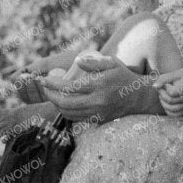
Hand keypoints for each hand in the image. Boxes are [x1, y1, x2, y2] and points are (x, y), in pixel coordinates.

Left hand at [37, 53, 159, 123]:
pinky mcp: (98, 120)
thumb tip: (76, 62)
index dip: (53, 84)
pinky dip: (65, 112)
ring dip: (56, 104)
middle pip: (65, 103)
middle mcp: (98, 101)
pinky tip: (62, 103)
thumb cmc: (122, 76)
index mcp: (100, 85)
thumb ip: (94, 62)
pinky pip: (76, 118)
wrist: (138, 97)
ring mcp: (98, 113)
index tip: (43, 79)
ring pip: (68, 113)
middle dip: (50, 96)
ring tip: (52, 95)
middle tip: (44, 88)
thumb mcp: (112, 63)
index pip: (70, 87)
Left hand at [156, 71, 182, 116]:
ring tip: (163, 95)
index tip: (166, 83)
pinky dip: (168, 110)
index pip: (171, 92)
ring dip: (163, 102)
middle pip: (169, 100)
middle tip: (162, 88)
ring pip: (171, 109)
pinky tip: (166, 102)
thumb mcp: (174, 74)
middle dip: (161, 93)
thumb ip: (163, 79)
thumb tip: (154, 87)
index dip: (165, 87)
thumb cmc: (182, 76)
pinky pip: (175, 114)